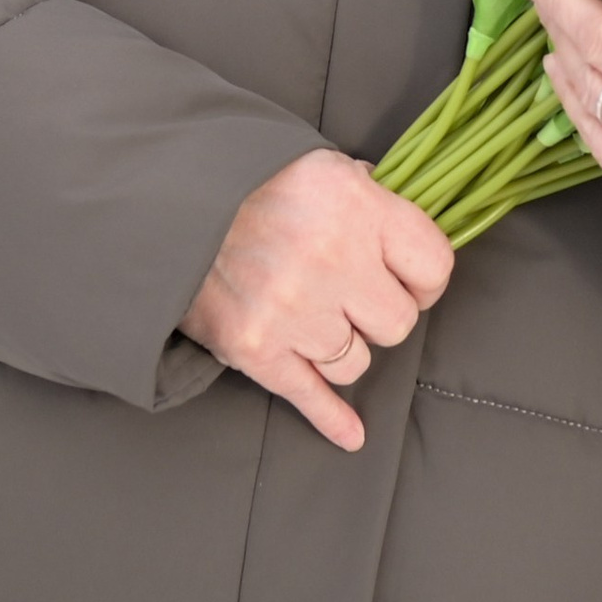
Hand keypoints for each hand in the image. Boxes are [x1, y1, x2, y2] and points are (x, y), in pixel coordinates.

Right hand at [180, 147, 453, 451]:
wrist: (168, 203)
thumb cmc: (254, 179)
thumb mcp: (324, 166)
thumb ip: (370, 197)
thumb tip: (397, 232)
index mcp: (361, 210)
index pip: (434, 267)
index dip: (425, 279)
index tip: (410, 280)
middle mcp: (336, 263)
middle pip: (397, 323)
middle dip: (380, 314)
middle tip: (355, 298)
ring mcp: (296, 311)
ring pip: (356, 362)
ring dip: (343, 348)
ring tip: (315, 320)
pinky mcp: (257, 348)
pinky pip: (310, 396)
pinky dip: (332, 420)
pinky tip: (352, 435)